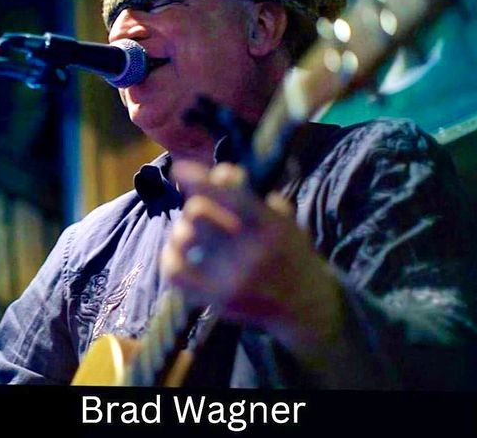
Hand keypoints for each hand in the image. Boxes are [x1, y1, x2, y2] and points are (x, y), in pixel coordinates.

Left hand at [161, 160, 345, 365]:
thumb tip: (219, 173)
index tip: (180, 168)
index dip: (201, 178)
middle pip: (197, 210)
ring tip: (192, 235)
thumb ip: (254, 196)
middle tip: (201, 212)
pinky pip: (174, 271)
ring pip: (182, 237)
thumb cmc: (291, 254)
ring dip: (182, 230)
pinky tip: (179, 254)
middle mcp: (252, 252)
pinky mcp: (216, 300)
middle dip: (195, 205)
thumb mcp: (286, 220)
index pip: (231, 194)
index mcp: (271, 227)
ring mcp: (232, 279)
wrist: (306, 307)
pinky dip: (170, 256)